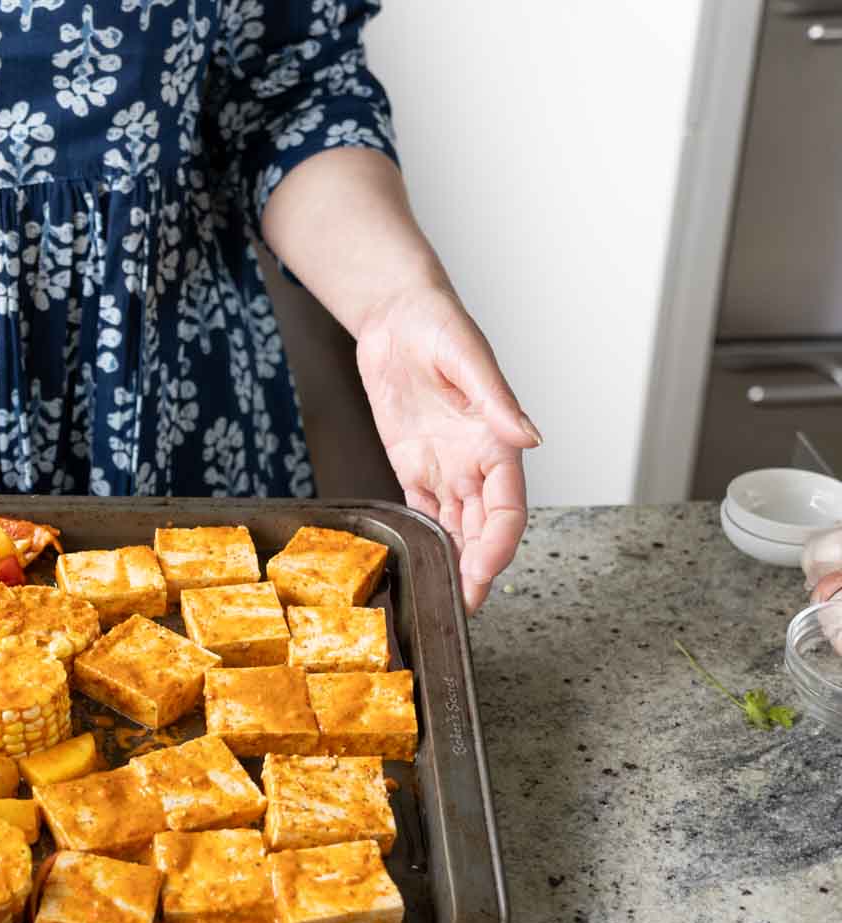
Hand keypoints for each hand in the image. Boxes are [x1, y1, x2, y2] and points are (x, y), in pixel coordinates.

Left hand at [355, 285, 541, 612]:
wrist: (395, 316)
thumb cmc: (438, 324)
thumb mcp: (467, 357)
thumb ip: (496, 400)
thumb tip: (529, 438)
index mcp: (496, 439)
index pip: (508, 504)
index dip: (500, 541)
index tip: (485, 569)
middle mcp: (475, 458)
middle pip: (485, 525)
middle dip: (479, 566)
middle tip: (465, 605)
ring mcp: (444, 465)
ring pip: (457, 525)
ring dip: (456, 561)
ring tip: (448, 598)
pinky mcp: (413, 465)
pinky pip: (424, 510)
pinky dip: (427, 538)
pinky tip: (426, 564)